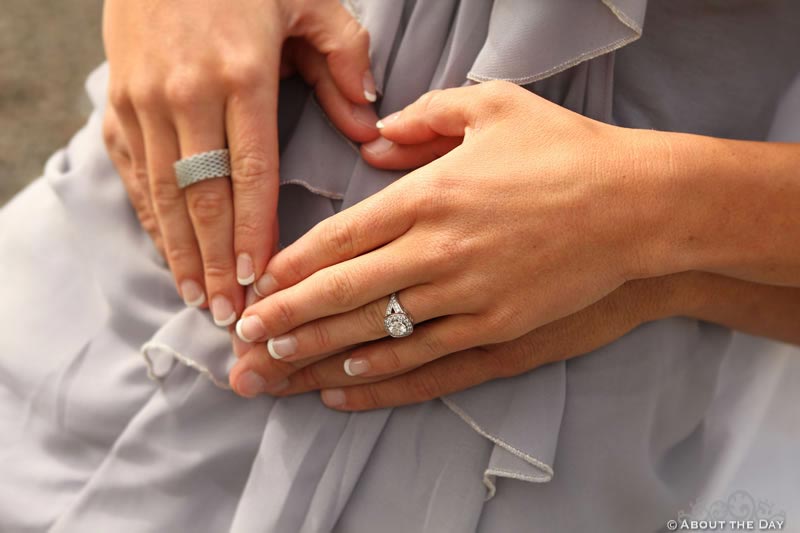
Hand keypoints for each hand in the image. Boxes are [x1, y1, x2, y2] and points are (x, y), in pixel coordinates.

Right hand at [104, 0, 378, 324]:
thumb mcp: (308, 2)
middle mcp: (186, 95)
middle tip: (232, 314)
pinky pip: (134, 174)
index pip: (251, 173)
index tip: (259, 279)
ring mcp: (145, 101)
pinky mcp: (118, 103)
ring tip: (200, 299)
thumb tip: (369, 126)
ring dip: (181, 253)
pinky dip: (151, 219)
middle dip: (216, 262)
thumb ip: (344, 62)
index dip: (253, 232)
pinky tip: (167, 253)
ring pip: (163, 194)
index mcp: (241, 76)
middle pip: (203, 197)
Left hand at [228, 81, 656, 394]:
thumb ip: (423, 118)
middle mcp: (439, 249)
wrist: (640, 205)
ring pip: (375, 332)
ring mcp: (468, 295)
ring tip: (275, 365)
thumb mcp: (494, 106)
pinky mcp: (498, 329)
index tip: (259, 283)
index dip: (293, 264)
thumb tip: (372, 142)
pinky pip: (425, 358)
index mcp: (432, 193)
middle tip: (244, 337)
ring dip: (319, 351)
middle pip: (343, 290)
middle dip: (287, 316)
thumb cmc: (567, 151)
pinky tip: (345, 385)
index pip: (341, 235)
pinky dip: (381, 374)